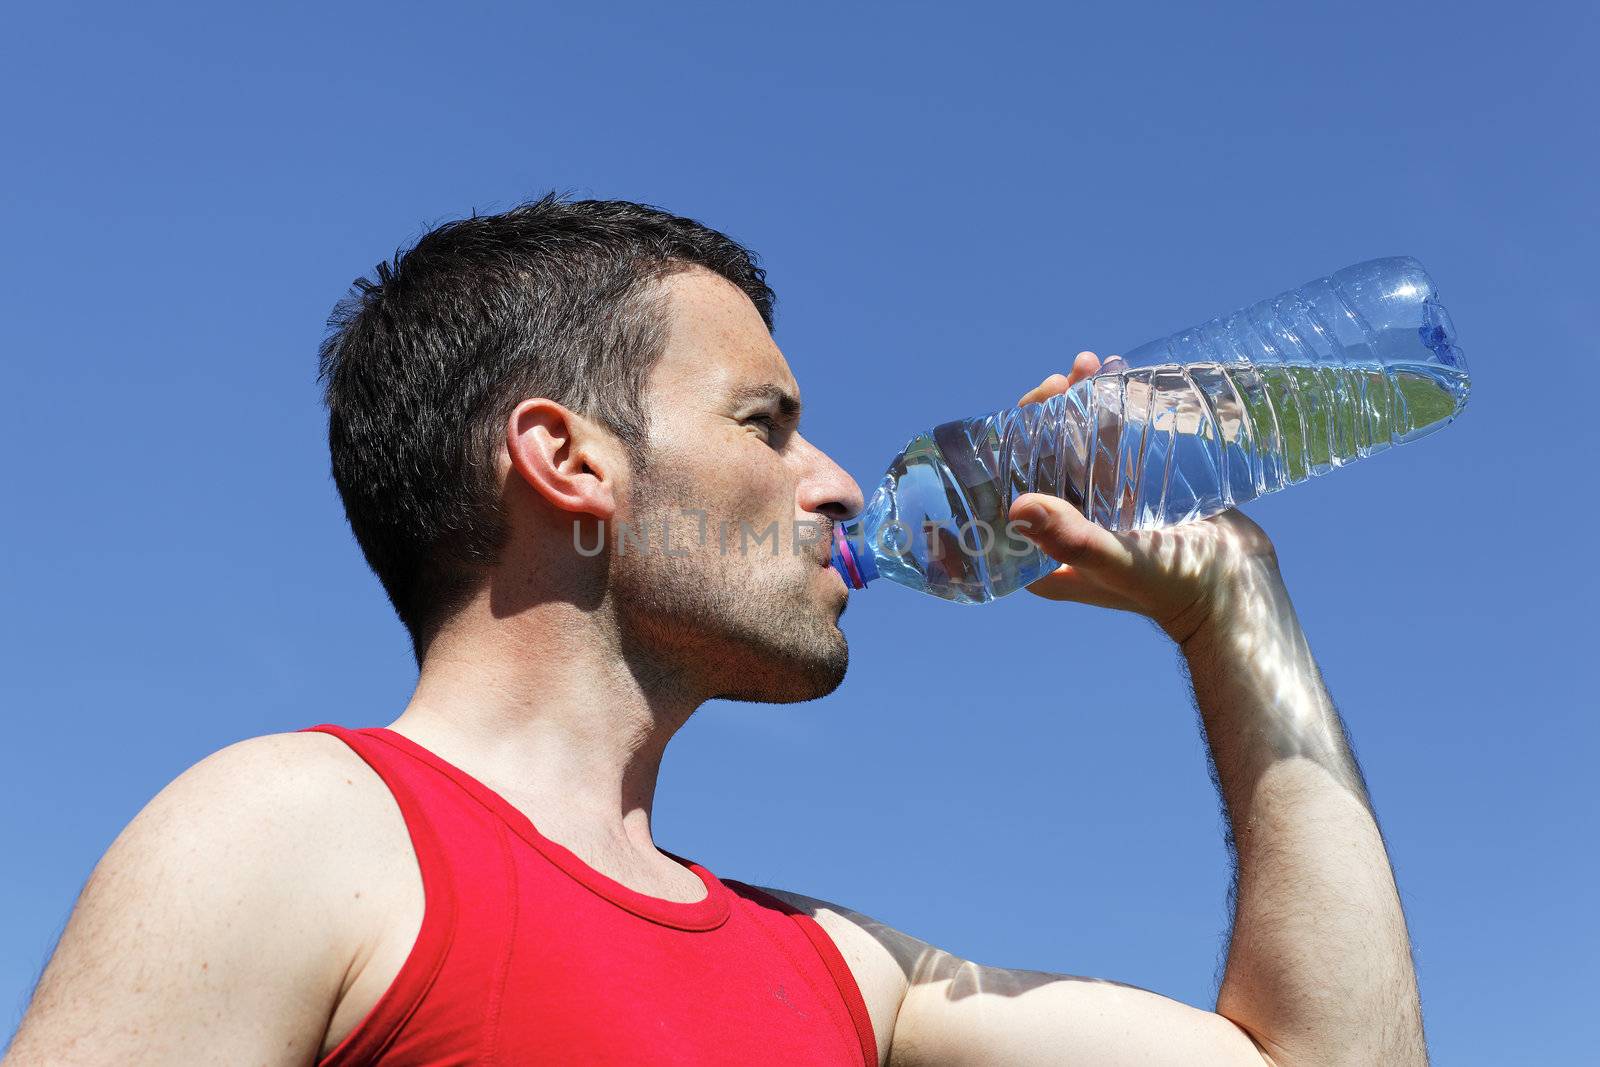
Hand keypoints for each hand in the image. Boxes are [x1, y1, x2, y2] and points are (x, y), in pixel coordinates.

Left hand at [1008, 353, 1281, 645]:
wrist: (1239, 588)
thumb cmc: (1177, 588)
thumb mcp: (1119, 562)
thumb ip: (1071, 538)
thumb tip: (1017, 507)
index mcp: (1044, 557)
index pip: (1009, 492)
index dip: (1010, 447)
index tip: (1029, 408)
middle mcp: (1064, 533)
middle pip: (1039, 464)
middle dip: (1045, 416)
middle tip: (1062, 379)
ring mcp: (1099, 512)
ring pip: (1075, 450)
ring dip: (1077, 407)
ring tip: (1089, 365)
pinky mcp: (1131, 496)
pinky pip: (1111, 449)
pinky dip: (1109, 416)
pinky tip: (1115, 379)